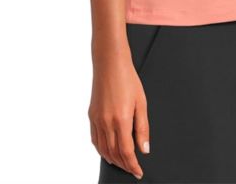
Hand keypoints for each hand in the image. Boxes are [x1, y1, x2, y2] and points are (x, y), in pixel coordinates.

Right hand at [89, 52, 150, 178]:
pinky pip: (95, 139)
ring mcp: (97, 119)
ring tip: (122, 164)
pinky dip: (101, 150)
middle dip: (124, 165)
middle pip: (114, 154)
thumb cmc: (128, 79)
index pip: (126, 152)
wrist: (110, 63)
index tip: (138, 172)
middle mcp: (106, 122)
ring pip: (103, 149)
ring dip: (113, 160)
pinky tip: (108, 151)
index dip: (133, 165)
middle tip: (132, 169)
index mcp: (121, 120)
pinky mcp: (91, 115)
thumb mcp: (141, 102)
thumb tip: (144, 149)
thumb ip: (142, 128)